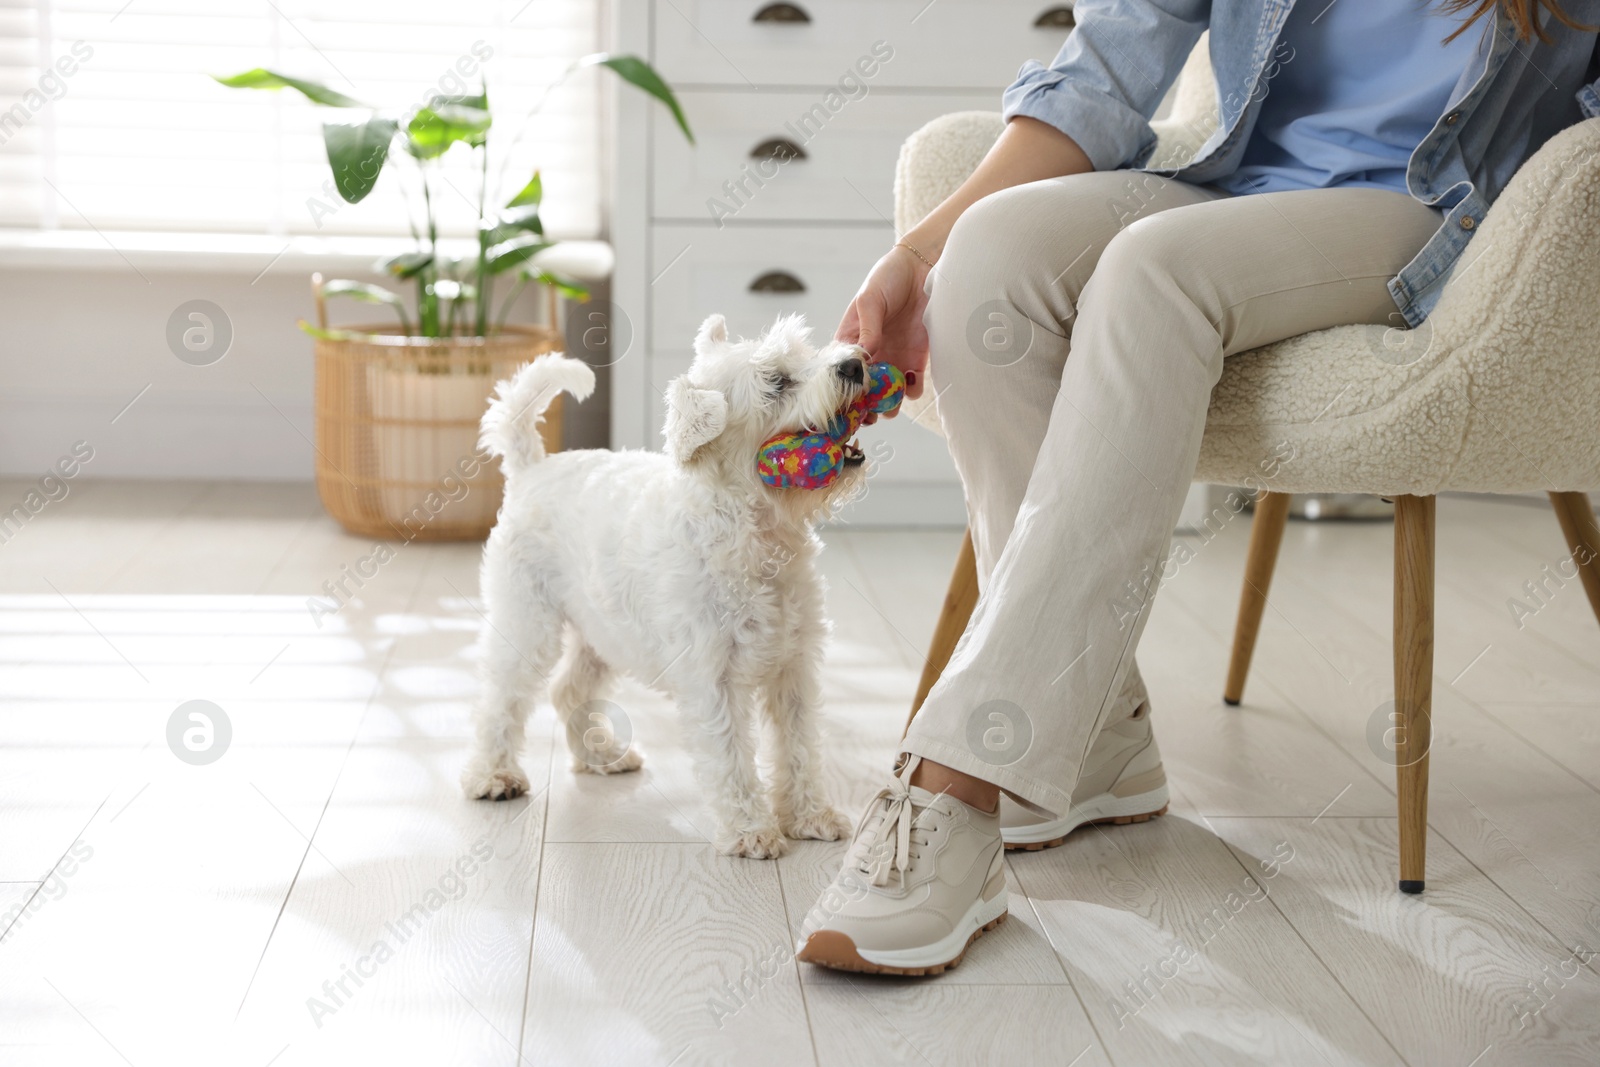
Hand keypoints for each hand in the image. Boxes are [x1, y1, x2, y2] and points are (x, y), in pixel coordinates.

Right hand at [836, 244, 930, 409]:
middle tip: (870, 412)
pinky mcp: (916, 360)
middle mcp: (870, 356)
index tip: (846, 402)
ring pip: (887, 394)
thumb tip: (865, 355)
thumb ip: (868, 328)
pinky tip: (910, 382)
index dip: (842, 391)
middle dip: (865, 406)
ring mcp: (893, 359)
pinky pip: (912, 385)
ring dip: (888, 403)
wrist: (922, 269)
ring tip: (890, 401)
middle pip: (863, 391)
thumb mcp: (870, 299)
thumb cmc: (887, 278)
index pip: (841, 373)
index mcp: (850, 341)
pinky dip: (911, 391)